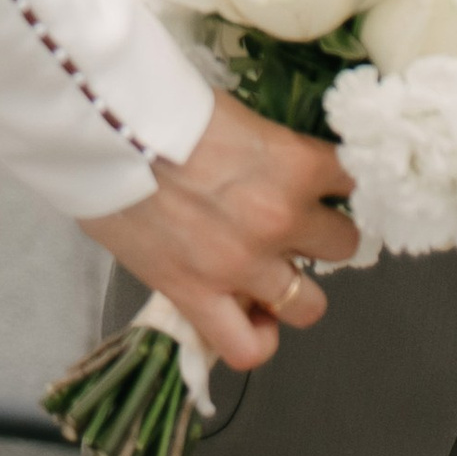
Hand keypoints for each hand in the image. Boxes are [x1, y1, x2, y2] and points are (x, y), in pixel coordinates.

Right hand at [81, 93, 360, 374]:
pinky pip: (248, 347)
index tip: (327, 186)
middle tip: (295, 227)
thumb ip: (271, 152)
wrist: (104, 128)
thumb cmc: (164, 108)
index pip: (352, 181)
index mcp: (296, 163)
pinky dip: (258, 337)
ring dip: (297, 288)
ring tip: (273, 274)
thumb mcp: (238, 115)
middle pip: (343, 243)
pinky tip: (251, 315)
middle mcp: (281, 218)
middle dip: (321, 234)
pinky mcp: (198, 296)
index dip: (339, 185)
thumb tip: (276, 167)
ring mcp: (242, 265)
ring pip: (310, 305)